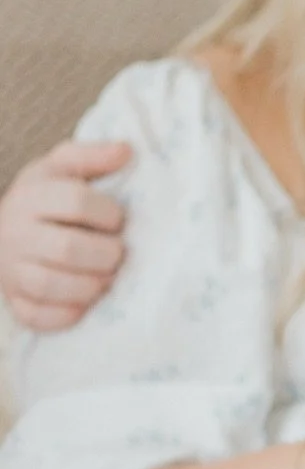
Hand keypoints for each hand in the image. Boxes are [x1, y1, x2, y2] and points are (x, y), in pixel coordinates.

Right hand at [0, 141, 131, 329]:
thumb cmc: (44, 197)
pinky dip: (65, 314)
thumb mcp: (61, 167)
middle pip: (67, 249)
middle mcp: (14, 233)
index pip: (76, 202)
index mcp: (30, 196)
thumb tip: (127, 151)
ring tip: (107, 277)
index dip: (108, 213)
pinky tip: (85, 303)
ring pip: (50, 285)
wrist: (2, 229)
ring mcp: (10, 270)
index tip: (118, 220)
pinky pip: (35, 317)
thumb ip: (91, 156)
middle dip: (105, 254)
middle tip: (118, 253)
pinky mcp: (13, 301)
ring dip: (90, 285)